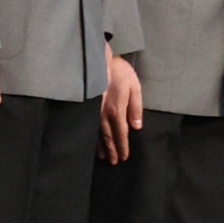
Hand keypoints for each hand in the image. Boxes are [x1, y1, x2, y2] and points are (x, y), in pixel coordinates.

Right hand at [99, 47, 143, 163]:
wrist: (98, 60)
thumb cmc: (118, 72)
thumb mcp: (134, 87)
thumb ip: (136, 108)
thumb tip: (136, 126)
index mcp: (117, 111)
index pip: (121, 134)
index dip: (123, 147)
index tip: (124, 157)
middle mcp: (104, 115)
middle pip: (109, 138)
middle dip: (112, 151)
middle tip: (114, 162)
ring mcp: (93, 112)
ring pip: (97, 135)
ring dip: (101, 147)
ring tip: (103, 157)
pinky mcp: (87, 108)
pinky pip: (89, 127)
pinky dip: (91, 138)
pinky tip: (91, 142)